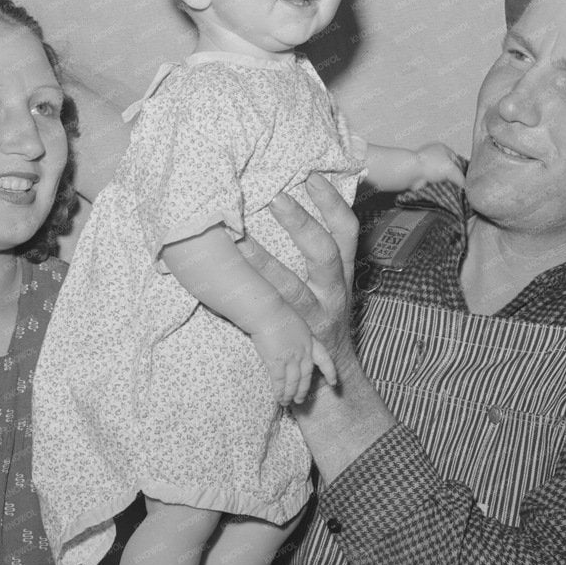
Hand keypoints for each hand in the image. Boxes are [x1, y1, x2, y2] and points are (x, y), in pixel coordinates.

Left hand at [241, 174, 397, 481]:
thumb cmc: (317, 327)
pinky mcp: (293, 348)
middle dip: (301, 223)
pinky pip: (273, 327)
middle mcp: (332, 295)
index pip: (346, 230)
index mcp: (340, 276)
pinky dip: (250, 303)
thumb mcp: (322, 289)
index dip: (332, 201)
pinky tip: (219, 297)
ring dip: (264, 262)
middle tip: (275, 195)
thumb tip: (282, 207)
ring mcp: (314, 323)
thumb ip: (311, 256)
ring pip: (290, 289)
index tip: (310, 173)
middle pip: (325, 252)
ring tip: (238, 237)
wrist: (330, 391)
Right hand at [250, 314, 332, 405]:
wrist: (266, 311)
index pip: (324, 359)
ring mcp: (291, 358)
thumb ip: (298, 337)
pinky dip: (279, 391)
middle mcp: (303, 352)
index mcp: (309, 341)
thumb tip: (294, 347)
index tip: (334, 383)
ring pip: (293, 382)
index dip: (330, 372)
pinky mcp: (277, 362)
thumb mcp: (296, 323)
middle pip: (306, 376)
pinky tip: (278, 398)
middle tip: (300, 400)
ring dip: (290, 394)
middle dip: (303, 390)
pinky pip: (279, 382)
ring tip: (287, 402)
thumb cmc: (276, 312)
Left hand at [412, 143, 463, 189]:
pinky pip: (432, 182)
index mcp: (442, 148)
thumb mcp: (452, 170)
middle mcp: (434, 155)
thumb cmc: (429, 164)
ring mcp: (427, 165)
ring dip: (443, 183)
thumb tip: (464, 186)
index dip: (460, 169)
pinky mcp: (421, 175)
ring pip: (440, 177)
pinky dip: (435, 187)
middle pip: (447, 168)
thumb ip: (461, 178)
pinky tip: (439, 191)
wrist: (411, 172)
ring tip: (448, 190)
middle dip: (451, 177)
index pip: (456, 159)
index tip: (464, 179)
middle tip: (457, 186)